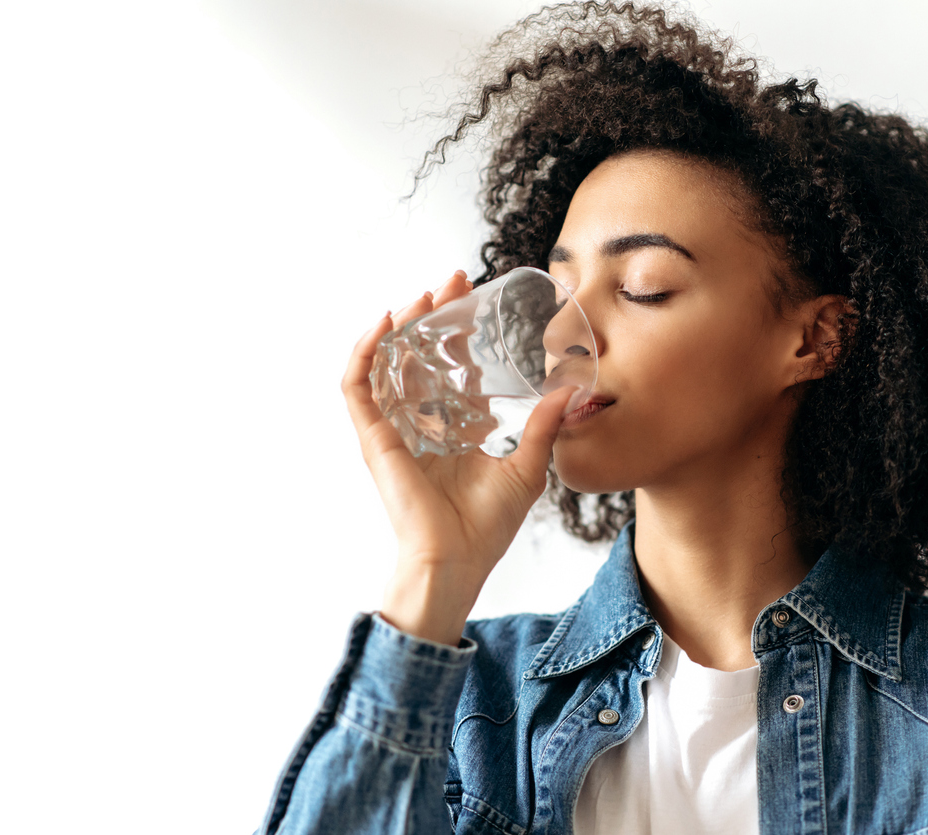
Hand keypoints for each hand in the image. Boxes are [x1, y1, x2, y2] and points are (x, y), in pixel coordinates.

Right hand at [342, 270, 578, 645]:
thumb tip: (570, 393)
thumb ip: (542, 428)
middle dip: (431, 314)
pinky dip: (364, 352)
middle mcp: (420, 423)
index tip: (476, 298)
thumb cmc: (486, 527)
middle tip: (451, 281)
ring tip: (421, 296)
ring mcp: (394, 429)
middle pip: (418, 354)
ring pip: (386, 362)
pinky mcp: (375, 438)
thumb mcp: (526, 467)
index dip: (459, 331)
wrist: (457, 560)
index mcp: (452, 428)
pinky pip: (357, 387)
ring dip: (399, 324)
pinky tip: (383, 325)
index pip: (451, 368)